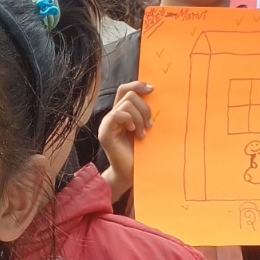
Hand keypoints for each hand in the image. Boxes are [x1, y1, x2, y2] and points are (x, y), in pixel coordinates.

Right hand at [98, 80, 152, 202]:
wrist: (131, 174)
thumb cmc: (141, 153)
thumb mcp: (145, 127)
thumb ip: (144, 112)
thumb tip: (154, 92)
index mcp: (121, 114)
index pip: (125, 89)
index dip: (138, 85)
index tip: (153, 90)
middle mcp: (111, 116)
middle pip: (128, 93)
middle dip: (144, 107)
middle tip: (150, 125)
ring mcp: (107, 124)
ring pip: (126, 103)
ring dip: (139, 117)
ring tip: (143, 133)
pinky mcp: (106, 132)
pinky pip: (118, 114)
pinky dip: (130, 120)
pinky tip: (134, 132)